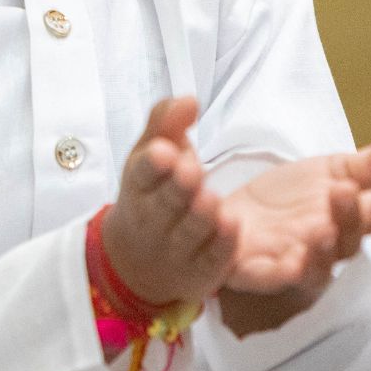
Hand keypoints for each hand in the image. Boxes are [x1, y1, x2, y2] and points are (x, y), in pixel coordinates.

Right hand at [103, 98, 246, 308]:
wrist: (139, 259)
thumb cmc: (154, 192)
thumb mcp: (152, 153)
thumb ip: (167, 122)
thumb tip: (189, 98)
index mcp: (138, 186)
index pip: (142, 174)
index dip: (152, 165)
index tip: (164, 151)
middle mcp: (152, 220)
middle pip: (165, 205)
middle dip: (177, 189)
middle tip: (191, 171)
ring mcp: (175, 250)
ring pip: (189, 233)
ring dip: (200, 218)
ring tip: (211, 200)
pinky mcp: (200, 272)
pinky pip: (212, 260)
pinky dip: (222, 245)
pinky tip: (232, 227)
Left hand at [222, 130, 370, 302]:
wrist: (230, 214)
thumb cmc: (289, 200)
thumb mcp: (331, 173)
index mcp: (346, 221)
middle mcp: (323, 249)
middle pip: (345, 243)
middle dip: (349, 218)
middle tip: (345, 189)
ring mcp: (289, 265)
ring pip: (311, 270)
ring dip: (317, 252)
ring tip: (321, 230)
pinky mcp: (252, 272)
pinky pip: (264, 277)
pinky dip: (273, 269)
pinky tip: (272, 249)